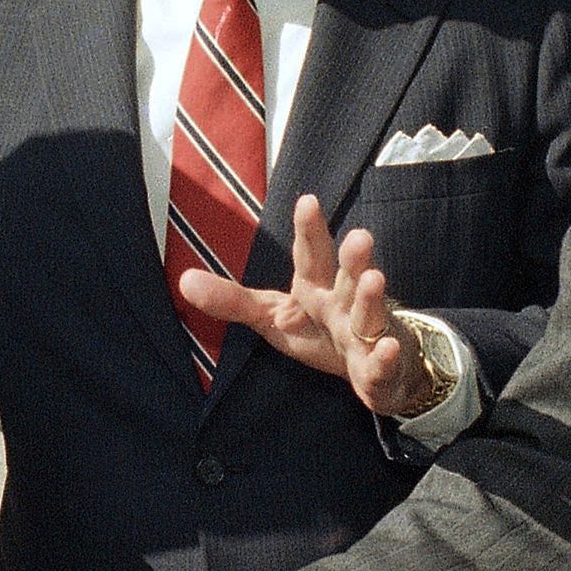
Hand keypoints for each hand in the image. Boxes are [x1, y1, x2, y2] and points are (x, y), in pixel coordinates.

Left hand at [177, 195, 431, 417]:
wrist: (376, 368)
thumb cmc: (321, 332)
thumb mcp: (273, 315)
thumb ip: (232, 300)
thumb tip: (183, 281)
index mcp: (315, 287)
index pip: (310, 255)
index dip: (309, 230)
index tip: (307, 200)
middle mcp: (343, 304)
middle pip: (347, 278)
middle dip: (353, 259)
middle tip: (359, 236)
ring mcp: (365, 335)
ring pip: (369, 315)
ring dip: (371, 299)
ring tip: (374, 279)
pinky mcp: (377, 370)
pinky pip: (380, 365)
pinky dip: (384, 358)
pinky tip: (386, 349)